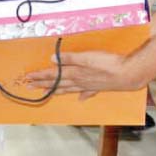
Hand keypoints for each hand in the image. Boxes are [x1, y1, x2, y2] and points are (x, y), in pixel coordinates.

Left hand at [26, 51, 141, 98]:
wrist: (127, 74)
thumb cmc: (107, 64)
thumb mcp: (86, 57)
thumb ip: (69, 58)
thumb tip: (52, 60)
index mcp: (75, 73)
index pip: (53, 75)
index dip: (40, 76)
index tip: (28, 78)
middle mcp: (80, 82)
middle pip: (58, 83)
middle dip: (43, 84)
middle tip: (30, 86)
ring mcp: (88, 86)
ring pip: (68, 89)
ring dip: (56, 90)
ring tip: (47, 93)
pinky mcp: (98, 87)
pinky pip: (85, 92)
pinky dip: (80, 95)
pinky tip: (80, 98)